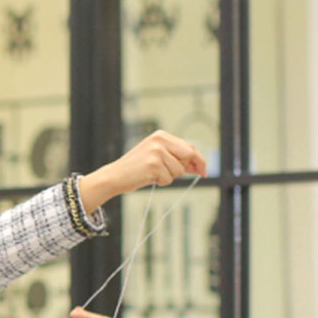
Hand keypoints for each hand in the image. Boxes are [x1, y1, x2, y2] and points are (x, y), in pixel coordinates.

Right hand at [77, 131, 207, 210]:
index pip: (189, 147)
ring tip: (153, 174)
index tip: (203, 171)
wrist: (114, 176)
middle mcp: (159, 140)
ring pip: (179, 170)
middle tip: (180, 175)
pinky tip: (148, 178)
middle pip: (189, 155)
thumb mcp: (157, 158)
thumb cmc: (136, 169)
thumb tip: (198, 166)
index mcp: (161, 135)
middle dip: (188, 168)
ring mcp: (156, 152)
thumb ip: (176, 158)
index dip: (199, 160)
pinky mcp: (153, 165)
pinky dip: (161, 182)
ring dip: (169, 177)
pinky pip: (168, 178)